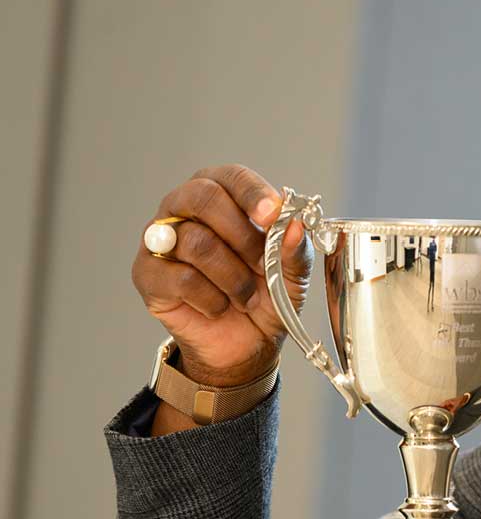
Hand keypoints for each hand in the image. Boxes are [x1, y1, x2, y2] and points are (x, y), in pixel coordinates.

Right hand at [132, 164, 311, 389]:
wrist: (246, 342)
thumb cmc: (265, 294)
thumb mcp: (292, 272)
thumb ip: (295, 247)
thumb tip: (295, 226)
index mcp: (222, 195)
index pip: (232, 177)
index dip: (253, 194)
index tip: (274, 216)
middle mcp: (183, 208)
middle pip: (202, 197)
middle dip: (242, 236)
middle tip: (263, 266)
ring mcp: (160, 240)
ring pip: (196, 242)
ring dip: (233, 278)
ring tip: (245, 297)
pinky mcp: (147, 274)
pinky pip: (182, 278)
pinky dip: (212, 299)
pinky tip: (219, 307)